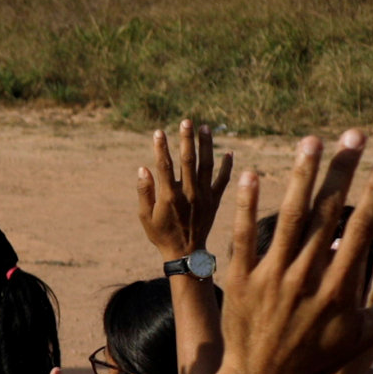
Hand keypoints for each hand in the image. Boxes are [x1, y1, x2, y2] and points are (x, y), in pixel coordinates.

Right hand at [135, 119, 233, 263]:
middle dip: (186, 139)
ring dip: (206, 145)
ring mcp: (204, 195)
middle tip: (187, 121)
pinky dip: (227, 166)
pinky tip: (228, 152)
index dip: (161, 147)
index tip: (159, 132)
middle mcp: (188, 192)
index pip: (164, 165)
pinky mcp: (215, 200)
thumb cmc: (161, 235)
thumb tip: (143, 168)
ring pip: (207, 164)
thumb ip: (144, 191)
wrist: (186, 252)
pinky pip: (223, 180)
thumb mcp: (145, 217)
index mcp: (169, 196)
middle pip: (188, 160)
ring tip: (205, 128)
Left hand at [216, 133, 372, 373]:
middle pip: (327, 214)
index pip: (362, 229)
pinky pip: (244, 237)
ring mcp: (271, 278)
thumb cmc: (317, 357)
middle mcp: (306, 278)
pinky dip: (247, 206)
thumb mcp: (363, 333)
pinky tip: (253, 175)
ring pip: (289, 218)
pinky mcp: (240, 280)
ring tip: (312, 141)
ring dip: (301, 177)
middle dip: (342, 171)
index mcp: (338, 288)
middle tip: (354, 135)